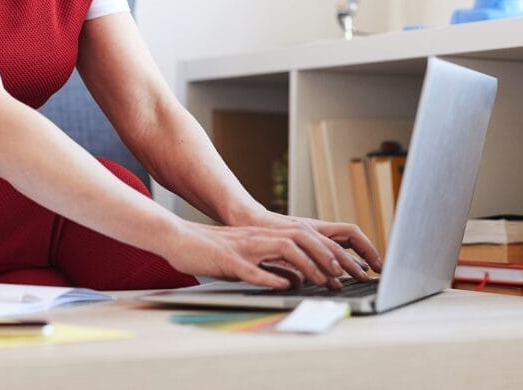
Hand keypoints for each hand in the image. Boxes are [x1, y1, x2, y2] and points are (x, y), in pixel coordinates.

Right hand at [159, 216, 378, 289]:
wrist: (180, 239)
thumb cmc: (212, 251)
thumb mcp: (247, 257)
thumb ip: (269, 265)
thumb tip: (293, 280)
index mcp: (263, 237)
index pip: (302, 237)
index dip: (324, 251)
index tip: (341, 269)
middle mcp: (258, 239)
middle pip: (300, 238)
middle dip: (323, 255)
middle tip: (339, 274)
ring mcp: (244, 248)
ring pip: (283, 249)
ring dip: (305, 264)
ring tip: (320, 280)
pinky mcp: (229, 260)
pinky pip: (253, 269)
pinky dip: (271, 277)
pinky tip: (284, 286)